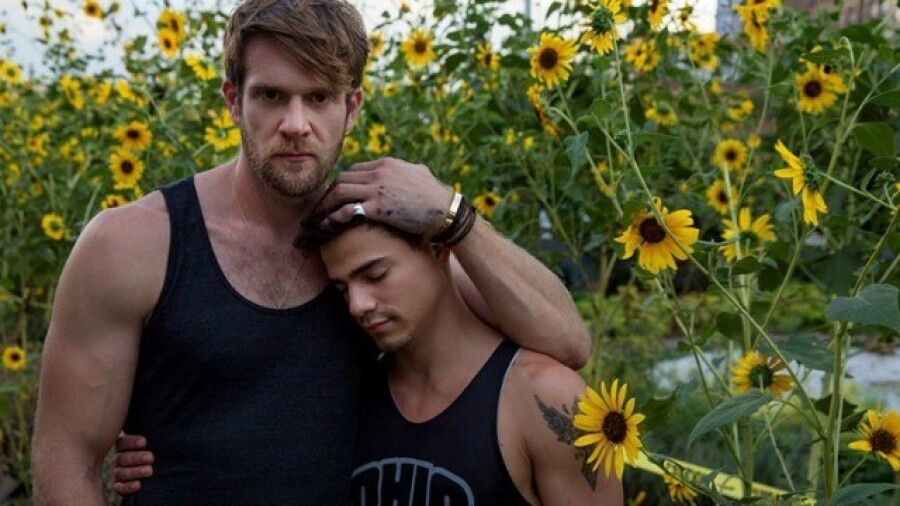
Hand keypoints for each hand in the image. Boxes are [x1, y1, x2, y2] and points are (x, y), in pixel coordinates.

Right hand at [112, 434, 153, 495]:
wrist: (159, 467)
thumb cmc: (158, 448)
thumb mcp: (155, 440)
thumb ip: (153, 433)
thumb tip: (162, 413)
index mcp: (123, 445)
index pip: (122, 442)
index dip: (131, 442)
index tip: (144, 442)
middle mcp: (119, 458)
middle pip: (122, 458)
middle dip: (136, 457)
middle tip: (150, 457)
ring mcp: (119, 472)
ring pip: (121, 472)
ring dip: (135, 472)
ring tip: (149, 470)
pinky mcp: (120, 486)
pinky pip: (120, 488)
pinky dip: (127, 487)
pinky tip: (138, 485)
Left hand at [317, 157, 452, 236]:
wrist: (445, 210)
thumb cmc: (435, 195)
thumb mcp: (418, 173)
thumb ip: (403, 170)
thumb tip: (399, 170)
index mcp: (386, 164)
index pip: (354, 170)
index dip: (342, 183)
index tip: (336, 197)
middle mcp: (379, 173)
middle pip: (342, 179)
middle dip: (329, 194)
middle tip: (322, 208)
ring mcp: (377, 189)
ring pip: (339, 192)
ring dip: (326, 205)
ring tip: (319, 218)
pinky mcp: (378, 207)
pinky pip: (347, 210)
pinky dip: (333, 218)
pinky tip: (327, 226)